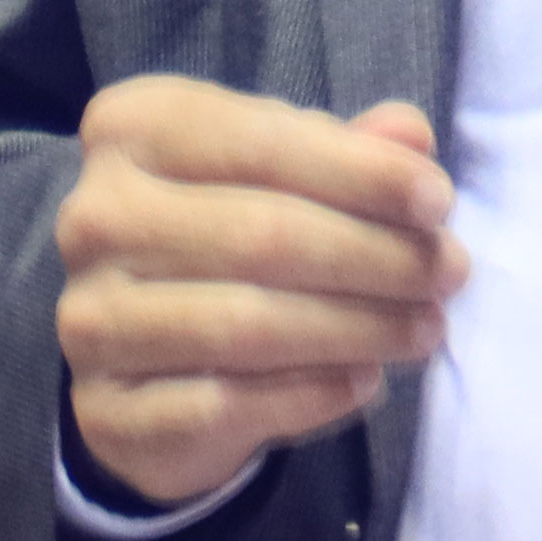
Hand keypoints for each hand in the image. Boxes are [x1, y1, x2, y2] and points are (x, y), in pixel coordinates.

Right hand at [57, 77, 461, 513]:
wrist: (139, 363)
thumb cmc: (226, 241)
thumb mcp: (282, 175)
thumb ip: (345, 152)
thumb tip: (410, 136)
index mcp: (133, 131)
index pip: (262, 141)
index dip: (363, 173)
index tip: (439, 202)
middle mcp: (95, 218)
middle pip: (264, 236)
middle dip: (378, 256)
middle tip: (449, 274)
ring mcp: (92, 318)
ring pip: (249, 324)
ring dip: (359, 328)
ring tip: (425, 328)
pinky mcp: (109, 409)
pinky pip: (228, 403)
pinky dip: (313, 394)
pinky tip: (366, 381)